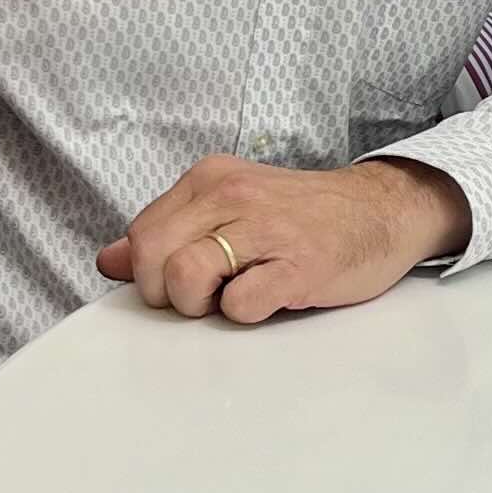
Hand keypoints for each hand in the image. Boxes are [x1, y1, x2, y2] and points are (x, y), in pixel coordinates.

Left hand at [93, 155, 473, 324]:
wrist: (382, 211)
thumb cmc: (302, 217)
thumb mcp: (230, 211)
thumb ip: (169, 232)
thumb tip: (109, 261)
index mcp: (209, 179)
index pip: (141, 234)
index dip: (151, 272)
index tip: (184, 280)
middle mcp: (232, 194)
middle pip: (152, 255)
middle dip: (166, 292)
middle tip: (205, 296)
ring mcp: (266, 228)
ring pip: (185, 276)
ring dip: (202, 304)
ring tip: (235, 296)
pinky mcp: (298, 265)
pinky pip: (240, 304)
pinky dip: (245, 313)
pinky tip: (269, 298)